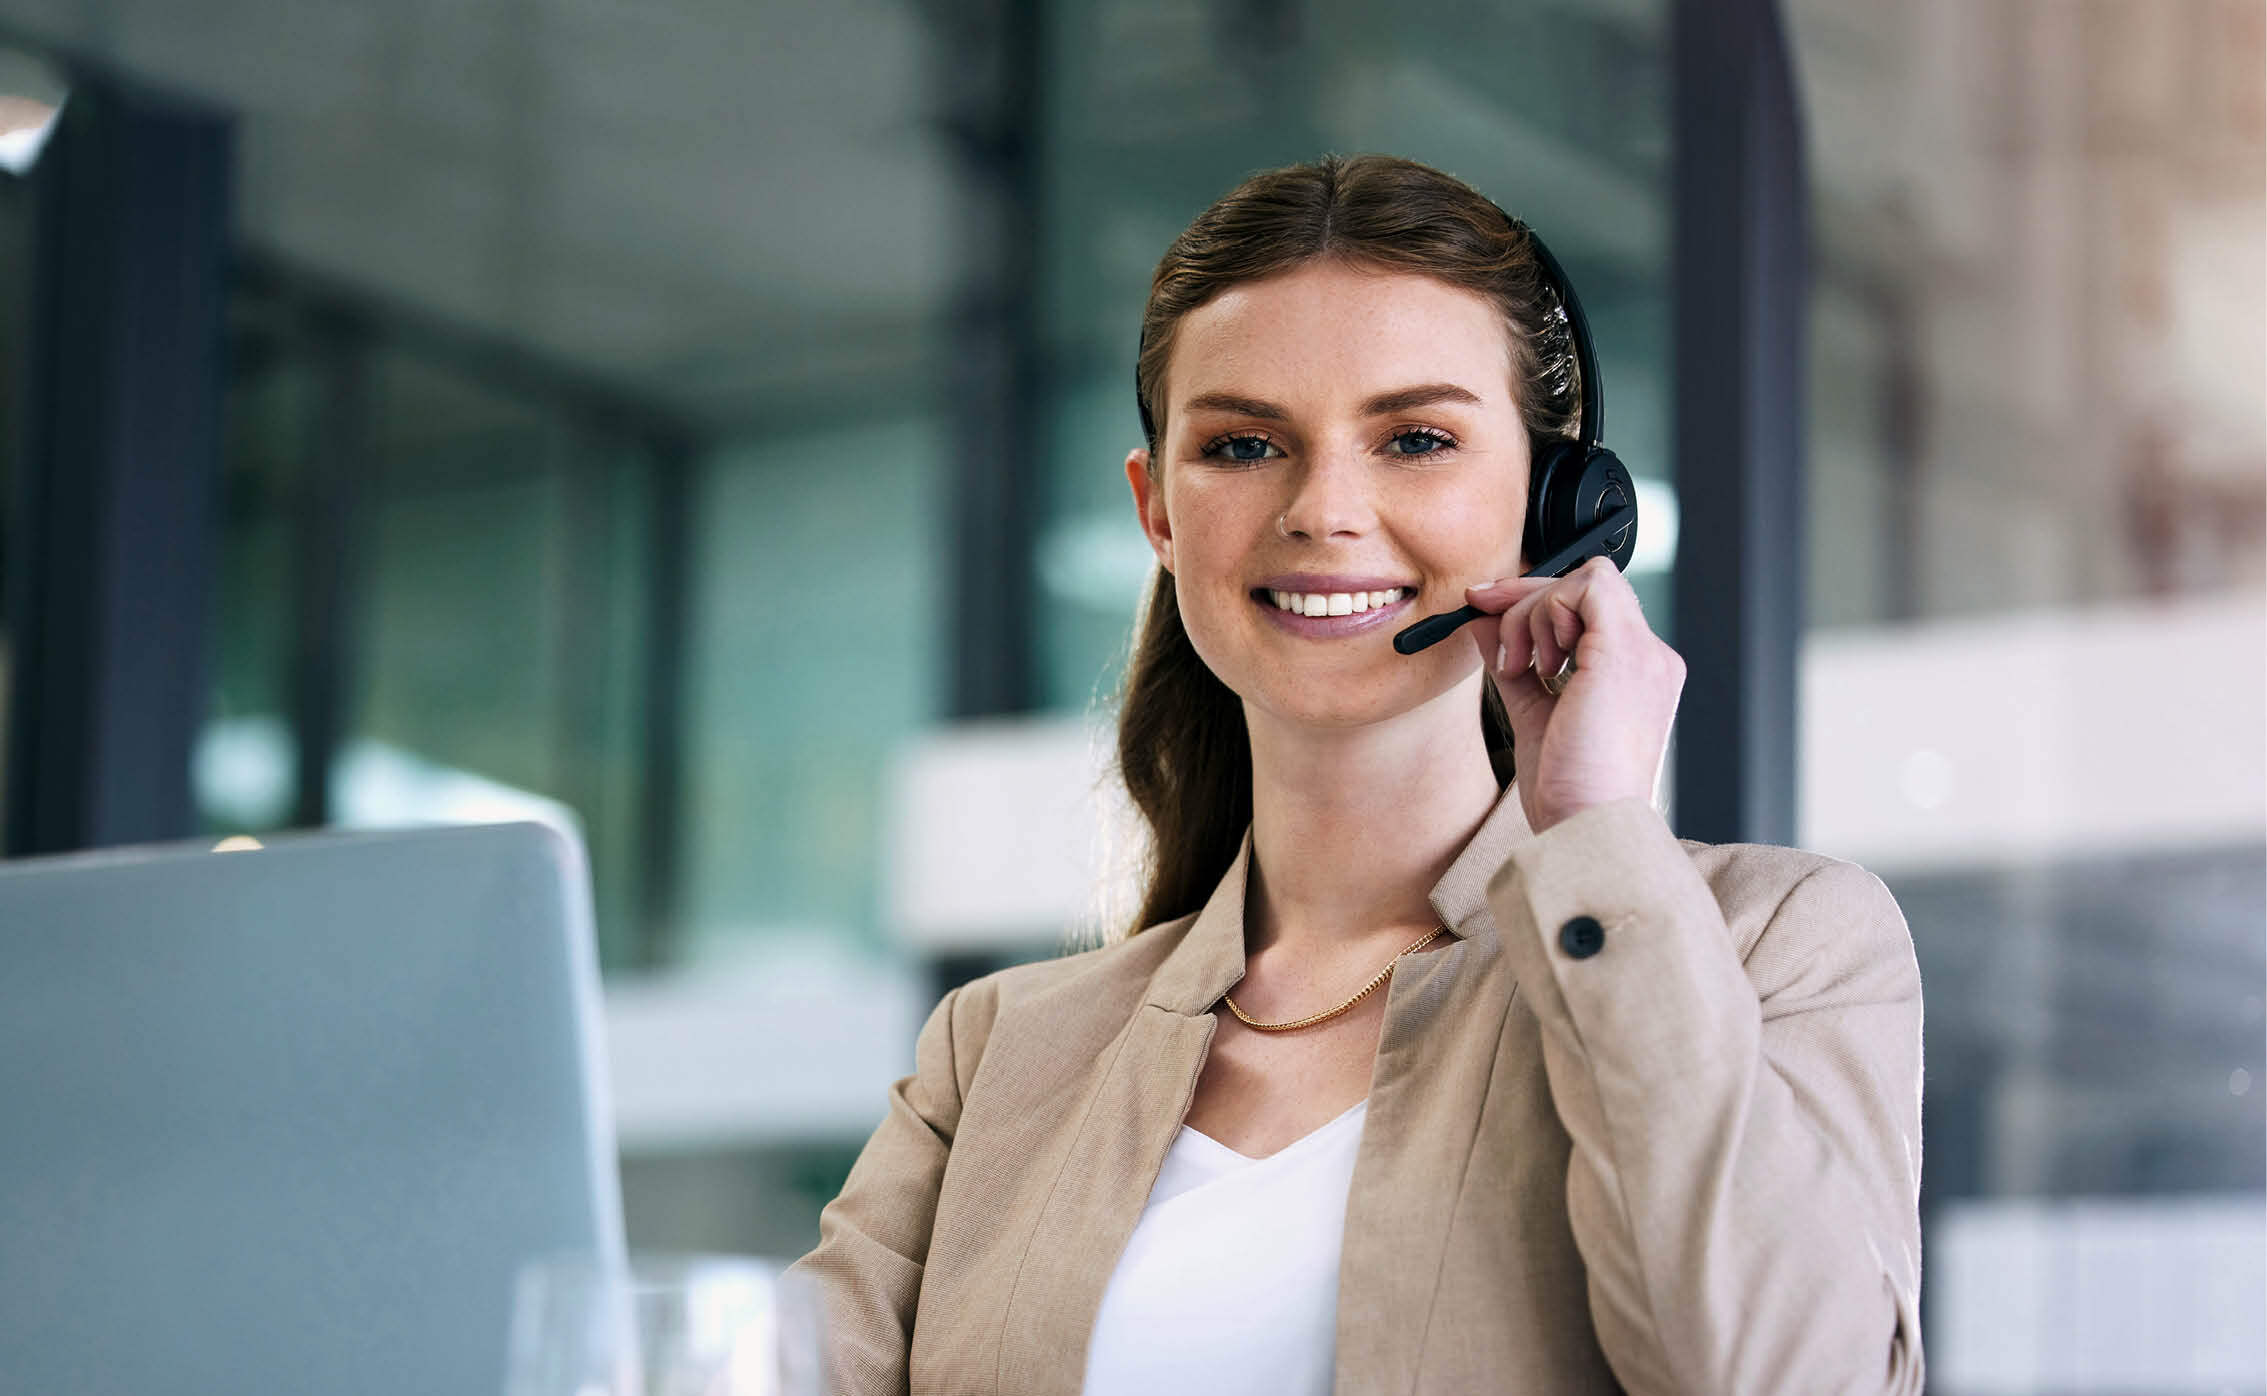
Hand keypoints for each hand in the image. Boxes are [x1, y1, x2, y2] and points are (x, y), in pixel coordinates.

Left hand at [1463, 555, 1685, 834]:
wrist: (1586, 826)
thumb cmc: (1566, 793)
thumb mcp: (1533, 716)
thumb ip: (1513, 666)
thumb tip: (1481, 624)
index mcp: (1635, 677)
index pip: (1590, 609)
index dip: (1535, 600)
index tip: (1484, 610)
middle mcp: (1650, 659)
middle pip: (1588, 585)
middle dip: (1524, 594)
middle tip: (1480, 612)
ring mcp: (1644, 654)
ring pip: (1585, 580)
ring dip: (1532, 612)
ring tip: (1520, 667)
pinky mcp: (1625, 652)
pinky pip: (1587, 587)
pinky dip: (1546, 610)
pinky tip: (1535, 662)